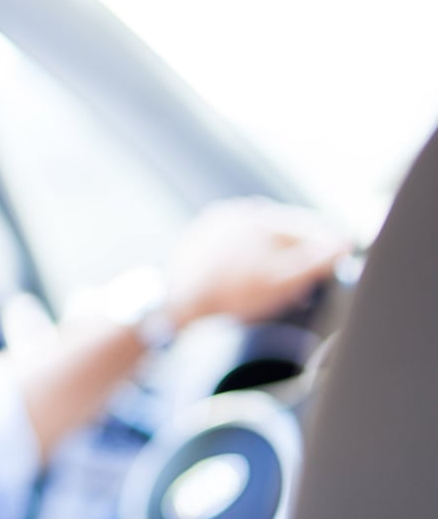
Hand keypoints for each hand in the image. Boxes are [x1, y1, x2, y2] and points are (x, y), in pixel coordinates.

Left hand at [164, 196, 352, 326]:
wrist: (175, 305)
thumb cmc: (229, 296)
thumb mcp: (284, 282)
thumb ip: (317, 261)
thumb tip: (343, 244)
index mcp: (264, 218)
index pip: (311, 227)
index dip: (328, 248)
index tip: (337, 264)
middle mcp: (238, 212)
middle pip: (282, 232)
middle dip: (297, 255)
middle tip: (304, 283)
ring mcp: (214, 224)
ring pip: (255, 239)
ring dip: (269, 258)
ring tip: (272, 285)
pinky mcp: (196, 239)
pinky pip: (231, 247)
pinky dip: (242, 261)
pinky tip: (243, 281)